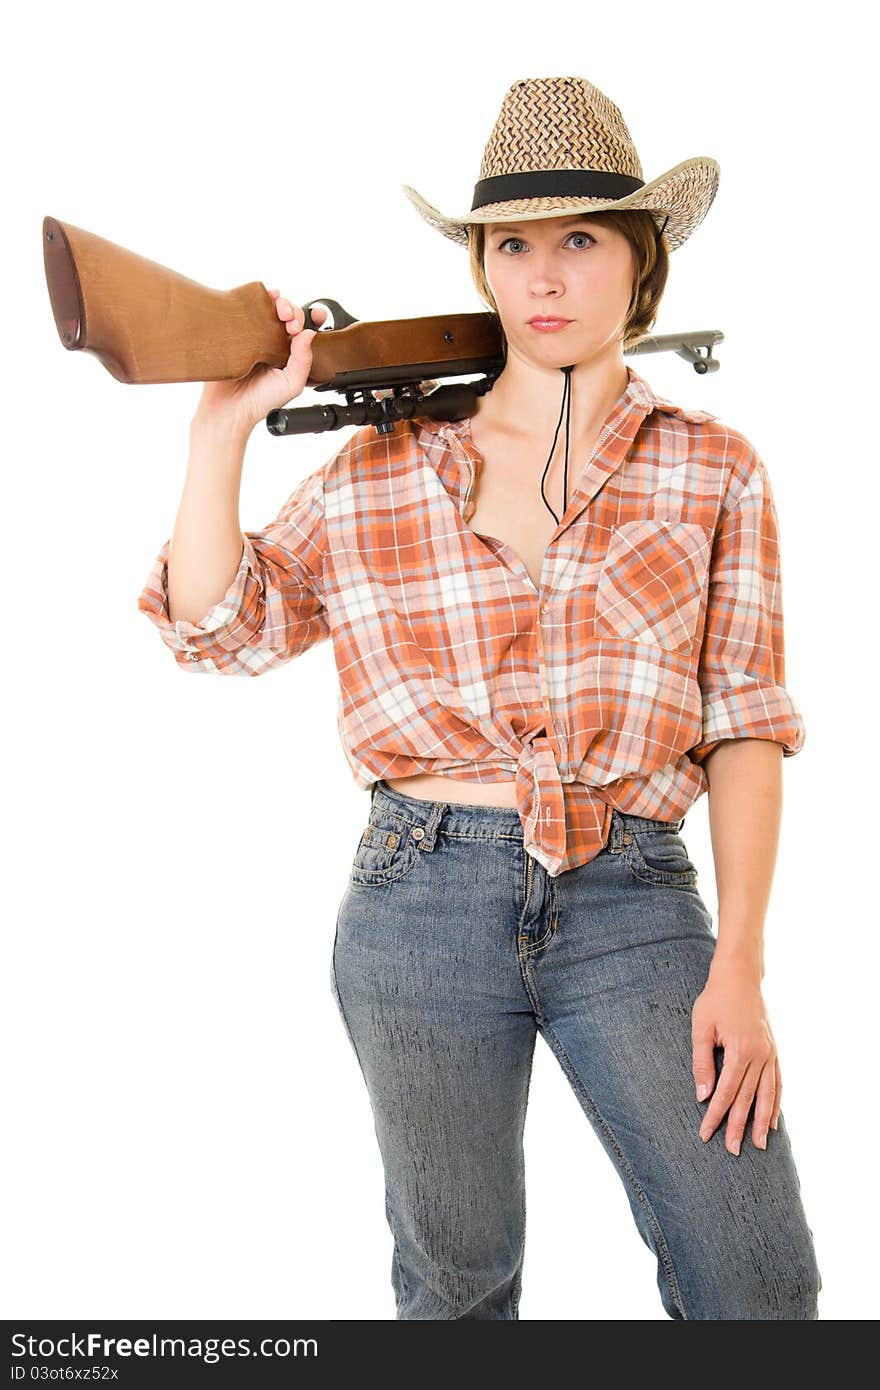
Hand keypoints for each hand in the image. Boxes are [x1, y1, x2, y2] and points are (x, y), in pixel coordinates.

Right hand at [194, 290, 328, 435]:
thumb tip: (309, 333)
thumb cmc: (260, 401)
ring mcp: (253, 335)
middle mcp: (272, 341)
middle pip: (286, 314)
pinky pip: (245, 308)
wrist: (228, 408)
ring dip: (278, 302)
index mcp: (288, 352)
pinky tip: (262, 296)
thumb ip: (303, 360)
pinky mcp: (235, 330)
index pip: (302, 328)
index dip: (311, 317)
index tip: (315, 316)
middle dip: (293, 311)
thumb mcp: (291, 384)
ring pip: (268, 308)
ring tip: (280, 311)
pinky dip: (255, 297)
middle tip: (291, 323)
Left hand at [691, 956, 781, 1153]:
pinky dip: (776, 1103)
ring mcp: (770, 1054)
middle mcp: (760, 1056)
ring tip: (760, 1145)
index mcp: (741, 1051)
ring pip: (767, 1095)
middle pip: (748, 1099)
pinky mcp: (774, 1050)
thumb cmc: (715, 1000)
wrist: (740, 977)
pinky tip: (774, 1120)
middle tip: (732, 1151)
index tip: (706, 1134)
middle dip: (738, 1127)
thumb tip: (702, 1095)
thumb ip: (702, 1063)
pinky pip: (778, 1082)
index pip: (726, 1093)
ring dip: (763, 1122)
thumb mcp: (701, 1028)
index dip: (715, 1115)